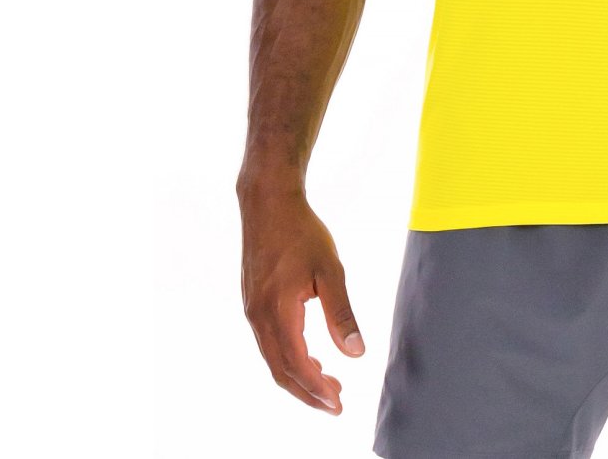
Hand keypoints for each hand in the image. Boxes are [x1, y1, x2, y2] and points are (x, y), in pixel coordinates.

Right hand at [239, 183, 366, 413]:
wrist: (267, 203)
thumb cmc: (301, 232)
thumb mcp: (330, 271)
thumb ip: (341, 314)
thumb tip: (356, 353)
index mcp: (277, 312)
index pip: (297, 364)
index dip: (317, 389)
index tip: (339, 403)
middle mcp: (258, 317)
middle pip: (281, 370)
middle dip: (308, 392)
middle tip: (335, 403)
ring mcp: (251, 310)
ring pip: (273, 358)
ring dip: (299, 376)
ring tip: (328, 382)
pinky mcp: (252, 302)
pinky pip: (268, 342)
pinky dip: (288, 358)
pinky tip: (310, 355)